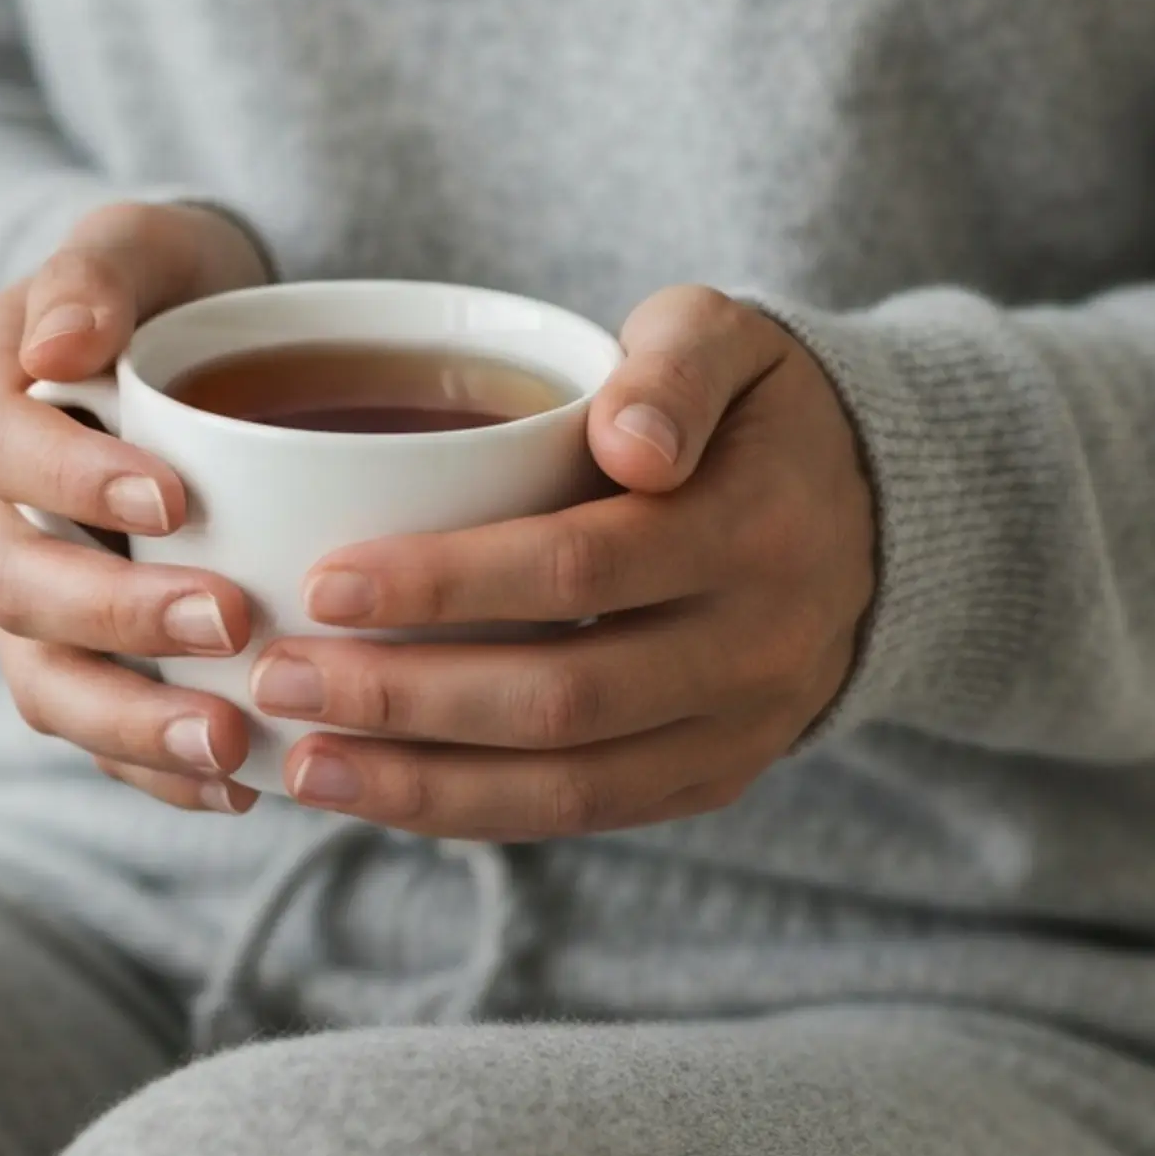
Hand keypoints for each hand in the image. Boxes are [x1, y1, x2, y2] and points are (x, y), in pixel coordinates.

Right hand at [0, 200, 269, 811]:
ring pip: (41, 679)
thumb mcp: (139, 243)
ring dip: (130, 722)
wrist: (195, 348)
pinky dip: (155, 767)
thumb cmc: (170, 286)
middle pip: (12, 582)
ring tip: (230, 744)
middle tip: (229, 619)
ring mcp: (24, 592)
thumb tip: (57, 347)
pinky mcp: (77, 655)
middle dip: (116, 614)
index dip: (73, 479)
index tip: (176, 497)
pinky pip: (94, 729)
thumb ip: (94, 272)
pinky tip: (238, 784)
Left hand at [249, 286, 875, 839]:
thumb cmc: (749, 408)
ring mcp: (741, 730)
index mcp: (755, 530)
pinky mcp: (714, 779)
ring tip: (301, 766)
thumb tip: (630, 444)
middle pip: (561, 698)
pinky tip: (376, 794)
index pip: (581, 568)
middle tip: (278, 679)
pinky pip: (586, 814)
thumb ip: (677, 366)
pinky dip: (474, 815)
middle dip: (406, 699)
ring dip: (423, 786)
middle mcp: (758, 649)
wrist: (876, 513)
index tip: (324, 581)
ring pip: (569, 786)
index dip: (447, 584)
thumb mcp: (729, 340)